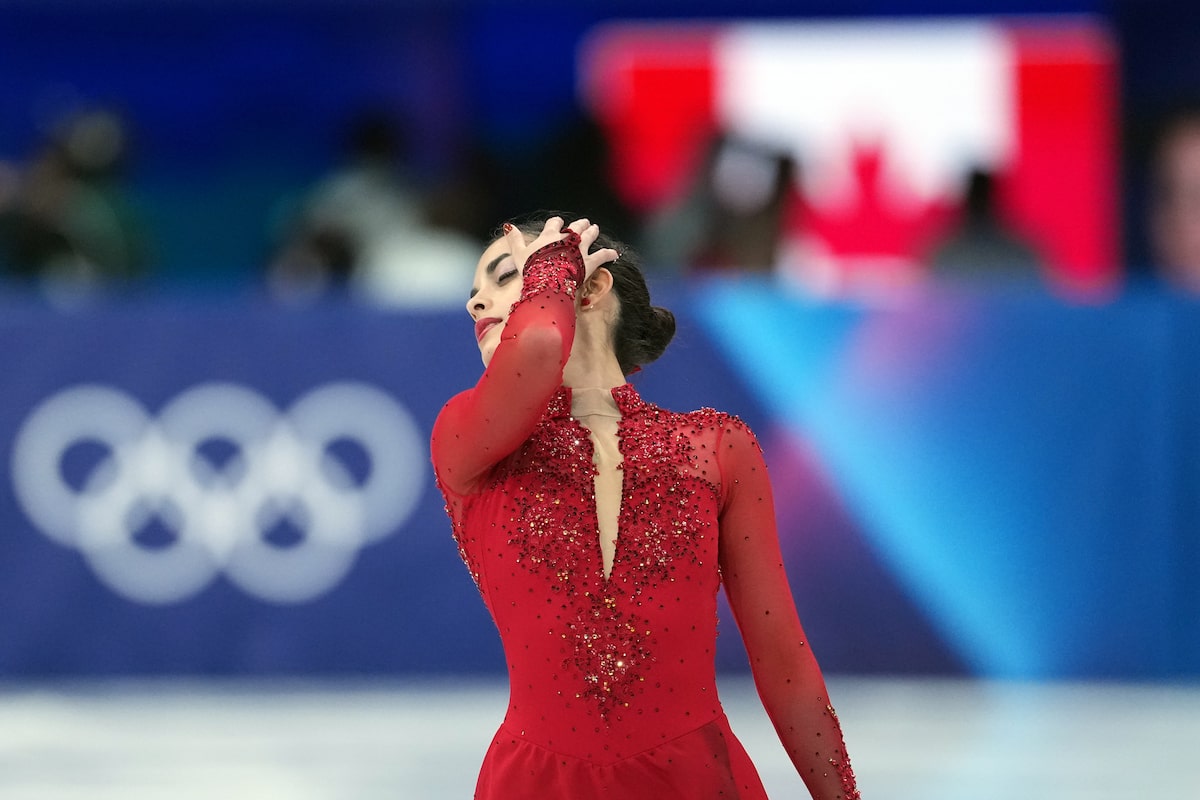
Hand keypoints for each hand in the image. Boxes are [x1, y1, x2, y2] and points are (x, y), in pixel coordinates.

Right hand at [502, 216, 618, 282]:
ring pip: (589, 236)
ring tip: (596, 228)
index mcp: (549, 236)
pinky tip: (614, 254)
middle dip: (580, 224)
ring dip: (593, 232)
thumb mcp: (518, 253)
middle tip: (584, 223)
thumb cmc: (531, 268)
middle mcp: (566, 239)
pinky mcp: (589, 261)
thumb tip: (508, 226)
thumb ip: (514, 239)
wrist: (546, 281)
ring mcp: (579, 249)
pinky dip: (609, 254)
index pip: (554, 224)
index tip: (558, 223)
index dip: (556, 223)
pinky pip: (602, 255)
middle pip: (575, 227)